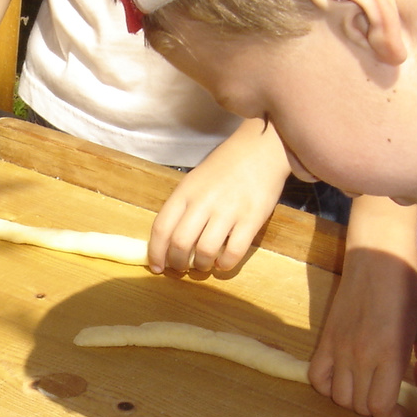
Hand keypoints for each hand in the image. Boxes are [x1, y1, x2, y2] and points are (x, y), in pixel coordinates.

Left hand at [147, 119, 290, 274]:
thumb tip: (169, 240)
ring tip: (203, 264)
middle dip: (177, 263)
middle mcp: (203, 202)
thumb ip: (182, 207)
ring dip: (201, 265)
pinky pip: (234, 252)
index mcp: (185, 192)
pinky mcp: (252, 219)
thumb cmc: (224, 167)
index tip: (158, 266)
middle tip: (182, 267)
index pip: (161, 228)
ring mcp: (228, 211)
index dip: (156, 253)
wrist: (260, 149)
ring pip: (204, 251)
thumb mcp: (194, 181)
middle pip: (180, 244)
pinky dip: (225, 264)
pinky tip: (223, 261)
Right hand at [309, 244, 416, 416]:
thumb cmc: (408, 287)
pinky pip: (316, 376)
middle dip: (376, 409)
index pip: (379, 407)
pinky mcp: (326, 338)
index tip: (401, 411)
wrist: (377, 257)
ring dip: (353, 400)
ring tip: (367, 388)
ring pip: (338, 396)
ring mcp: (340, 347)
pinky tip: (344, 378)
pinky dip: (327, 386)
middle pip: (359, 405)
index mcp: (390, 353)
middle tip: (388, 397)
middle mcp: (361, 355)